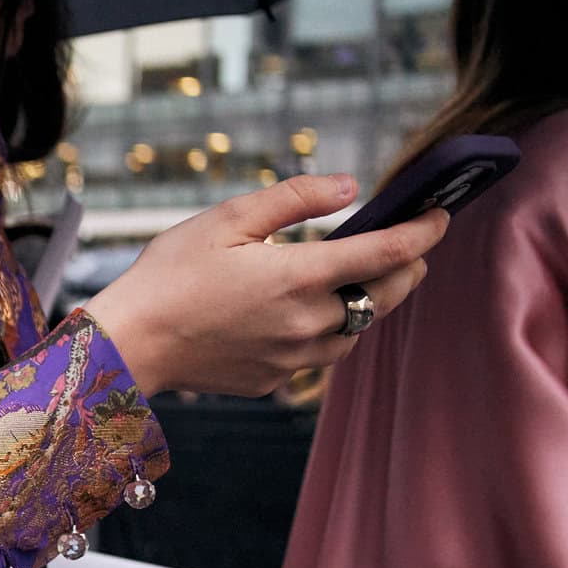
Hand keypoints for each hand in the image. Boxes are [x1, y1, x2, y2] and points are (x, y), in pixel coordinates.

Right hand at [85, 175, 448, 398]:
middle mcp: (306, 323)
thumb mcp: (226, 219)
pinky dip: (323, 333)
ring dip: (365, 305)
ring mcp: (291, 359)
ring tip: (353, 282)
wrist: (128, 345)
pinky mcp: (272, 381)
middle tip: (405, 249)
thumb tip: (350, 187)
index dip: (423, 231)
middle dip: (405, 269)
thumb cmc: (168, 276)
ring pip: (356, 331)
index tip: (440, 215)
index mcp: (298, 276)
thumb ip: (295, 198)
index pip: (389, 253)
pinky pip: (317, 356)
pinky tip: (300, 316)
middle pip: (386, 297)